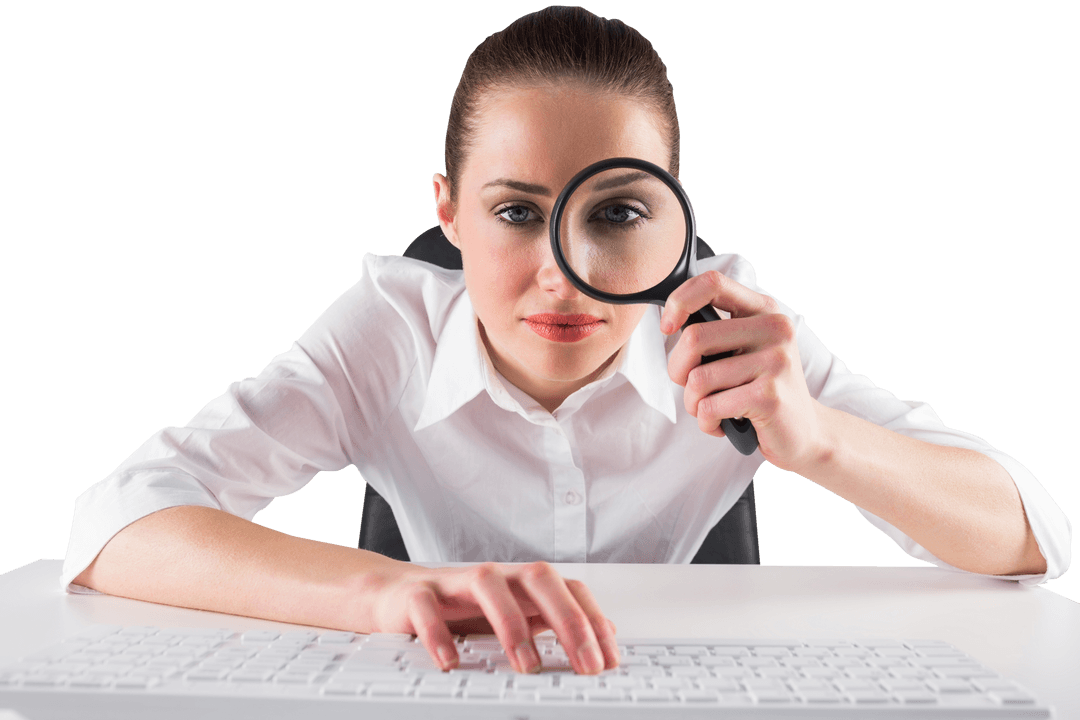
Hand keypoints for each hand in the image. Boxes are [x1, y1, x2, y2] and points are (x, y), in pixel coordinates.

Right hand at [366, 561, 618, 674]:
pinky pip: (428, 608)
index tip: (609, 661)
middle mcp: (496, 576)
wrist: (396, 594)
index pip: (569, 589)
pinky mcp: (418, 594)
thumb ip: (556, 620)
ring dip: (512, 625)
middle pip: (540, 578)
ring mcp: (456, 582)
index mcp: (521, 582)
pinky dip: (440, 634)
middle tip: (585, 664)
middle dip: (568, 620)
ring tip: (527, 665)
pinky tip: (451, 662)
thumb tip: (606, 631)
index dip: (593, 621)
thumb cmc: (460, 607)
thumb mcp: (516, 614)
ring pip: (489, 585)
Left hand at [661, 270, 828, 473]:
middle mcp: (775, 329)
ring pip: (697, 379)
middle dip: (678, 370)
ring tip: (713, 410)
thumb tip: (671, 322)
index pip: (712, 283)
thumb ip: (716, 331)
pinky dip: (707, 422)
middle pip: (694, 337)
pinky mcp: (769, 396)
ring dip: (693, 403)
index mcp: (764, 310)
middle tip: (693, 388)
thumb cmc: (761, 389)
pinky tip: (724, 424)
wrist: (805, 432)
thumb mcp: (745, 349)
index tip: (667, 326)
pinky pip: (709, 408)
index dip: (678, 301)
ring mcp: (775, 362)